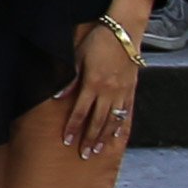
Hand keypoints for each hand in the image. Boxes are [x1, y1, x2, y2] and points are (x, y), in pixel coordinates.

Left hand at [62, 12, 141, 159]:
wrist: (124, 32)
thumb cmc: (97, 41)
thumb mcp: (78, 57)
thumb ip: (70, 79)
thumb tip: (57, 96)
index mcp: (93, 84)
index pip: (80, 111)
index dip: (72, 127)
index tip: (67, 141)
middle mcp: (108, 91)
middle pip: (97, 121)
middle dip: (88, 139)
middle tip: (83, 155)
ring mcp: (121, 92)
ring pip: (112, 120)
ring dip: (103, 137)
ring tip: (97, 150)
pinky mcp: (131, 90)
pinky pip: (125, 112)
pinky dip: (119, 126)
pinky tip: (115, 135)